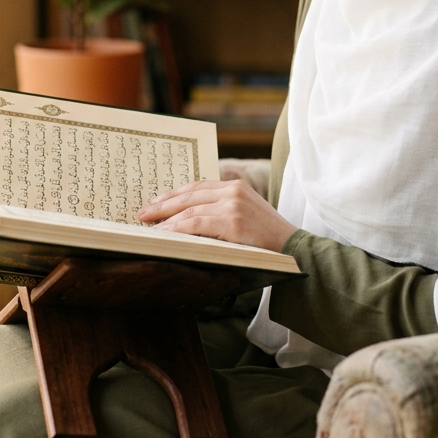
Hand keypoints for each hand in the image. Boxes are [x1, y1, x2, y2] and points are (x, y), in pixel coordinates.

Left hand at [137, 178, 295, 252]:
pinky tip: (163, 236)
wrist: (296, 250)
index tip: (155, 203)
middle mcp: (233, 190)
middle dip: (162, 205)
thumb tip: (187, 220)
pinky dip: (175, 230)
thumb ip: (223, 211)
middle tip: (142, 214)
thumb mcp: (246, 216)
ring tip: (148, 228)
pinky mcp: (232, 222)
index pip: (197, 186)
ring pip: (189, 210)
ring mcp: (233, 205)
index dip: (173, 195)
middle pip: (189, 195)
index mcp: (236, 186)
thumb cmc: (269, 240)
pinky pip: (195, 225)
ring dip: (164, 220)